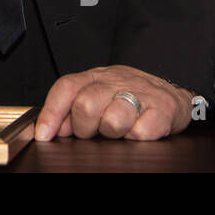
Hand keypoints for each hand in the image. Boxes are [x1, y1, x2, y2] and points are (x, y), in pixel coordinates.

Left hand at [35, 65, 191, 140]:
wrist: (171, 93)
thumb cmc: (127, 96)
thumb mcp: (97, 94)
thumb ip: (70, 109)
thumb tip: (46, 129)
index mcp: (95, 77)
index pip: (66, 88)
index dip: (51, 113)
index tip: (43, 135)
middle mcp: (115, 81)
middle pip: (86, 105)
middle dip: (84, 127)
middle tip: (93, 132)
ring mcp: (140, 94)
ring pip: (113, 119)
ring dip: (111, 132)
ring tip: (117, 130)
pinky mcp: (162, 110)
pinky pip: (140, 132)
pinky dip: (135, 137)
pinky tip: (137, 130)